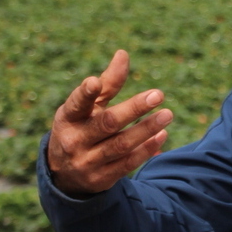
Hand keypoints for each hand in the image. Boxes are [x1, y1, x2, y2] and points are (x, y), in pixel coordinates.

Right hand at [47, 50, 172, 195]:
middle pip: (107, 123)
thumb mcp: (88, 107)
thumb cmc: (81, 127)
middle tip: (159, 94)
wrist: (64, 175)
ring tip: (167, 114)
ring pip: (121, 145)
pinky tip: (162, 135)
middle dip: (134, 109)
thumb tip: (123, 53)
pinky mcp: (101, 179)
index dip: (85, 94)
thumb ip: (107, 83)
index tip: (94, 82)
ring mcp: (87, 162)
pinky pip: (127, 163)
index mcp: (69, 118)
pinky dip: (146, 149)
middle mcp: (75, 140)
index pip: (76, 104)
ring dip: (146, 129)